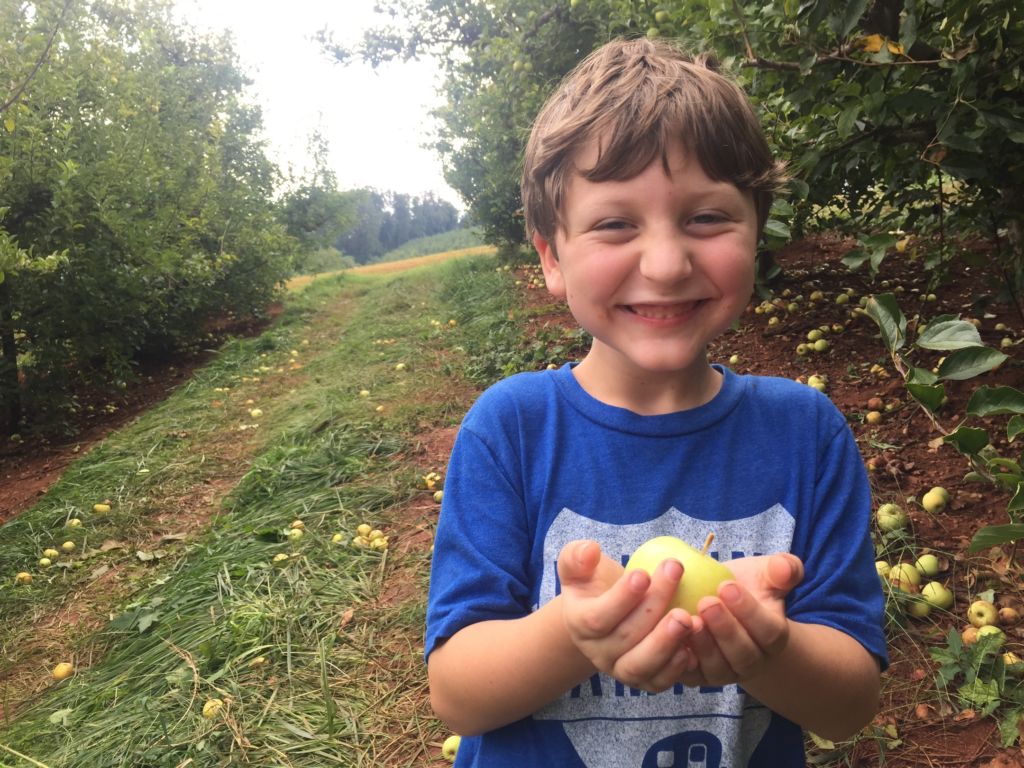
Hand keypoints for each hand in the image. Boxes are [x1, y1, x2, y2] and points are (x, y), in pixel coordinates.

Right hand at [557, 540, 698, 692]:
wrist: (608, 612)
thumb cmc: (595, 583)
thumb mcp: (577, 564)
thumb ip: (577, 555)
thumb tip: (591, 551)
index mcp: (579, 624)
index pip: (597, 617)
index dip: (621, 598)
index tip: (643, 574)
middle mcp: (598, 652)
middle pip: (625, 638)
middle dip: (652, 608)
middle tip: (675, 579)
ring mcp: (620, 670)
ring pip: (641, 666)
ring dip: (666, 643)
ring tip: (688, 618)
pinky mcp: (645, 680)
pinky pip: (659, 681)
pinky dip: (677, 668)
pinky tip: (694, 646)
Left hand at [677, 553, 803, 687]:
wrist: (716, 604)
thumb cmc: (742, 587)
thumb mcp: (764, 574)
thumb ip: (782, 569)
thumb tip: (786, 567)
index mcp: (772, 637)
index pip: (768, 631)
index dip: (749, 611)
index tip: (727, 586)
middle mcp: (751, 661)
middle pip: (743, 654)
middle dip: (725, 629)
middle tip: (706, 603)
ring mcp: (723, 672)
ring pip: (717, 668)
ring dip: (703, 646)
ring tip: (689, 620)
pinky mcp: (696, 676)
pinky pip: (688, 675)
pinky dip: (678, 660)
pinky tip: (667, 638)